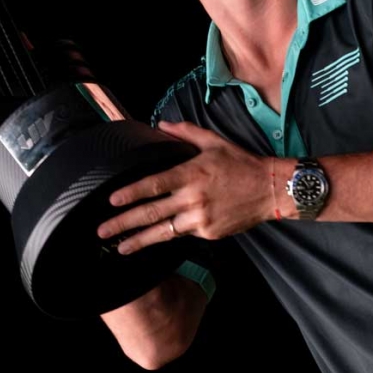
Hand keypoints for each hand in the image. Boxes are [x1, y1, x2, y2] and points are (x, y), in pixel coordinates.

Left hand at [97, 121, 274, 253]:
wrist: (270, 189)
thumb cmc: (242, 163)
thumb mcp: (213, 141)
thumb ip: (185, 133)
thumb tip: (159, 125)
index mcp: (191, 174)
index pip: (153, 185)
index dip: (131, 193)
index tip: (112, 201)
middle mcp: (193, 198)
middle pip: (152, 213)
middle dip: (124, 224)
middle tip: (102, 231)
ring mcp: (201, 219)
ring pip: (164, 232)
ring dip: (139, 240)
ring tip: (120, 247)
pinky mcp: (209, 233)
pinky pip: (183, 235)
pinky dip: (167, 237)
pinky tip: (152, 241)